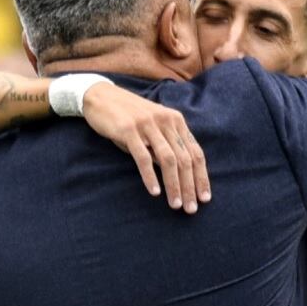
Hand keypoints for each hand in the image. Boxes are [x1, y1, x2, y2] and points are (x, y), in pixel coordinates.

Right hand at [82, 83, 209, 213]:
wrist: (101, 96)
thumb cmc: (128, 118)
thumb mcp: (152, 129)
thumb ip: (165, 147)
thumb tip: (178, 174)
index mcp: (176, 121)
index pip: (195, 153)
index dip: (201, 177)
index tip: (204, 198)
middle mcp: (165, 121)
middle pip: (184, 159)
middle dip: (190, 187)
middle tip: (191, 209)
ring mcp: (147, 124)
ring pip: (168, 159)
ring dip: (174, 185)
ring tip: (175, 204)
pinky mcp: (129, 130)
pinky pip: (143, 157)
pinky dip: (151, 176)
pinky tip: (155, 192)